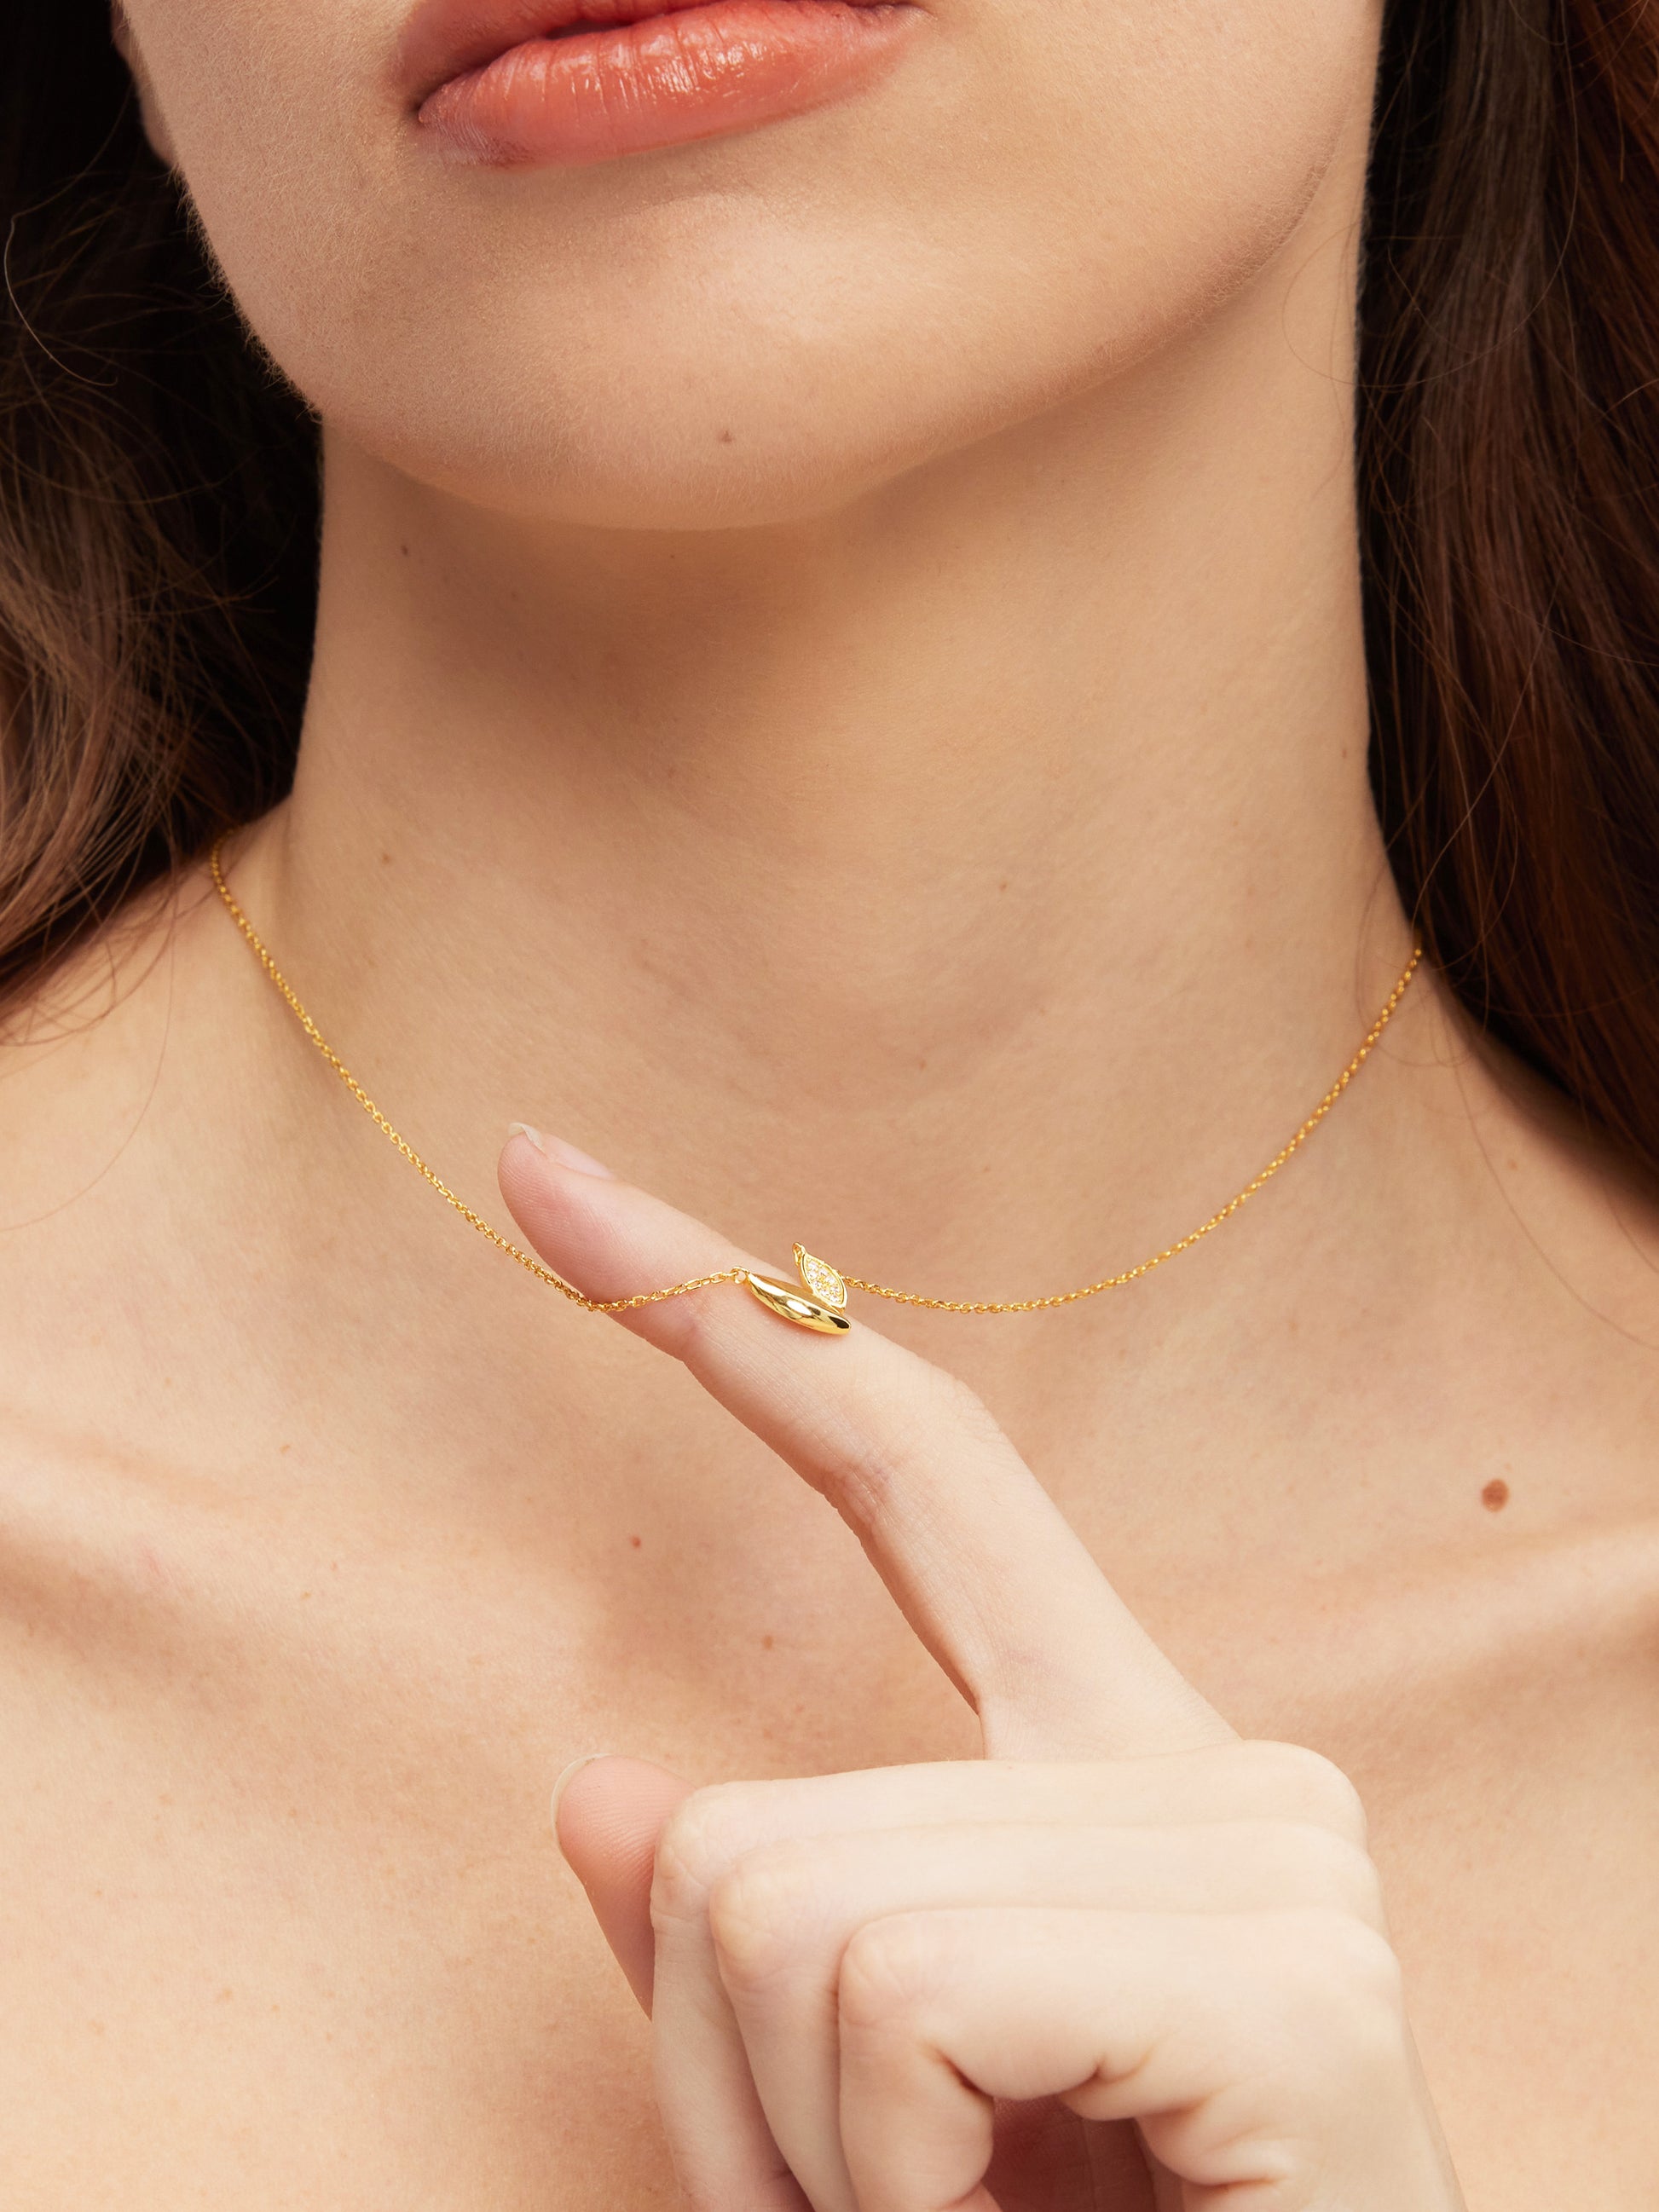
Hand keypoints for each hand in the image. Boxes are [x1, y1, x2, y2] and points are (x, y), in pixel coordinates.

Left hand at [500, 1133, 1464, 2211]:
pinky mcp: (1295, 1976)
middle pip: (758, 1821)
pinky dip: (866, 2181)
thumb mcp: (861, 2119)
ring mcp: (1267, 1853)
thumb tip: (603, 1788)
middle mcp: (1217, 1763)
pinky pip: (898, 1992)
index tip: (548, 1182)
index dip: (728, 1321)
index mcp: (1119, 1763)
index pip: (916, 1466)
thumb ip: (750, 1940)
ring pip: (789, 1909)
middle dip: (731, 2090)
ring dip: (791, 2161)